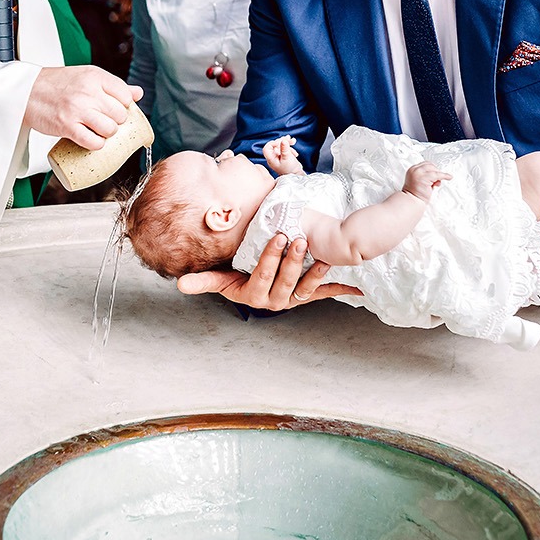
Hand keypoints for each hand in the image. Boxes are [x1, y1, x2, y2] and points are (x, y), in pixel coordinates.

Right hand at [24, 66, 140, 149]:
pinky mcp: (67, 126)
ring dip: (107, 135)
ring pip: (110, 130)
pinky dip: (96, 145)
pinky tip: (91, 140)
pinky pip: (93, 142)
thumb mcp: (87, 76)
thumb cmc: (56, 84)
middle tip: (105, 121)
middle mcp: (88, 91)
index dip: (125, 106)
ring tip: (98, 131)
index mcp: (95, 76)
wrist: (26, 91)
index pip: (126, 95)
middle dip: (117, 122)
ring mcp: (78, 109)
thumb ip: (113, 85)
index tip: (116, 109)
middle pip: (120, 115)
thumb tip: (138, 93)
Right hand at [176, 233, 361, 309]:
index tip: (277, 238)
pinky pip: (324, 293)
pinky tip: (360, 289)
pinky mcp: (308, 296)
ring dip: (317, 273)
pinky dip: (342, 289)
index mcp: (253, 295)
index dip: (270, 260)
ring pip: (306, 287)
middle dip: (293, 260)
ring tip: (326, 257)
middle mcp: (274, 300)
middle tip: (299, 238)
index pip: (261, 276)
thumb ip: (204, 280)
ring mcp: (293, 299)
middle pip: (285, 280)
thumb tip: (180, 285)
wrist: (256, 286)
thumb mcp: (220, 278)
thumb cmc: (236, 277)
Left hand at [262, 136, 304, 174]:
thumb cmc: (290, 169)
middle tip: (289, 139)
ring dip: (287, 142)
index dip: (272, 143)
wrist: (296, 175)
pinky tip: (294, 150)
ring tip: (293, 141)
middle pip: (275, 144)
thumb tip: (283, 140)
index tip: (280, 142)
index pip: (267, 148)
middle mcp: (273, 157)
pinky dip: (289, 146)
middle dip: (282, 141)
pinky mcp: (283, 155)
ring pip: (280, 145)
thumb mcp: (287, 158)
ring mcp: (278, 156)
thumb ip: (285, 149)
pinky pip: (284, 147)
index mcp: (271, 159)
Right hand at [403, 162, 448, 199]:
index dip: (432, 169)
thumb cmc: (415, 194)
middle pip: (430, 165)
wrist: (412, 201)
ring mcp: (419, 172)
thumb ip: (427, 177)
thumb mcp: (420, 182)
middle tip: (436, 180)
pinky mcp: (424, 177)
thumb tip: (438, 178)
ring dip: (438, 175)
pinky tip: (449, 177)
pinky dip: (444, 176)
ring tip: (435, 184)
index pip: (425, 164)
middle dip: (435, 171)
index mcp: (412, 170)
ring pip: (434, 169)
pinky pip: (438, 174)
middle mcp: (415, 169)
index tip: (437, 172)